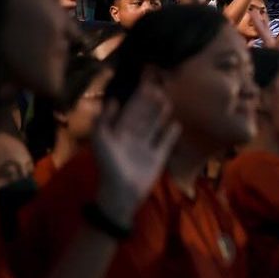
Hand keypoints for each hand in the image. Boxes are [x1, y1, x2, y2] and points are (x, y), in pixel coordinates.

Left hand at [93, 79, 180, 225]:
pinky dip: (170, 134)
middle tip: (160, 89)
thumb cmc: (109, 166)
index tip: (146, 85)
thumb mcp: (100, 140)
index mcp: (118, 132)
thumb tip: (112, 99)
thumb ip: (104, 120)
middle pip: (143, 116)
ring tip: (168, 102)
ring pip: (154, 127)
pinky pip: (165, 143)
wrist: (121, 192)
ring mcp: (146, 147)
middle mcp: (133, 137)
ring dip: (160, 115)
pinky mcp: (157, 158)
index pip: (129, 111)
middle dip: (150, 104)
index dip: (137, 99)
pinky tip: (177, 124)